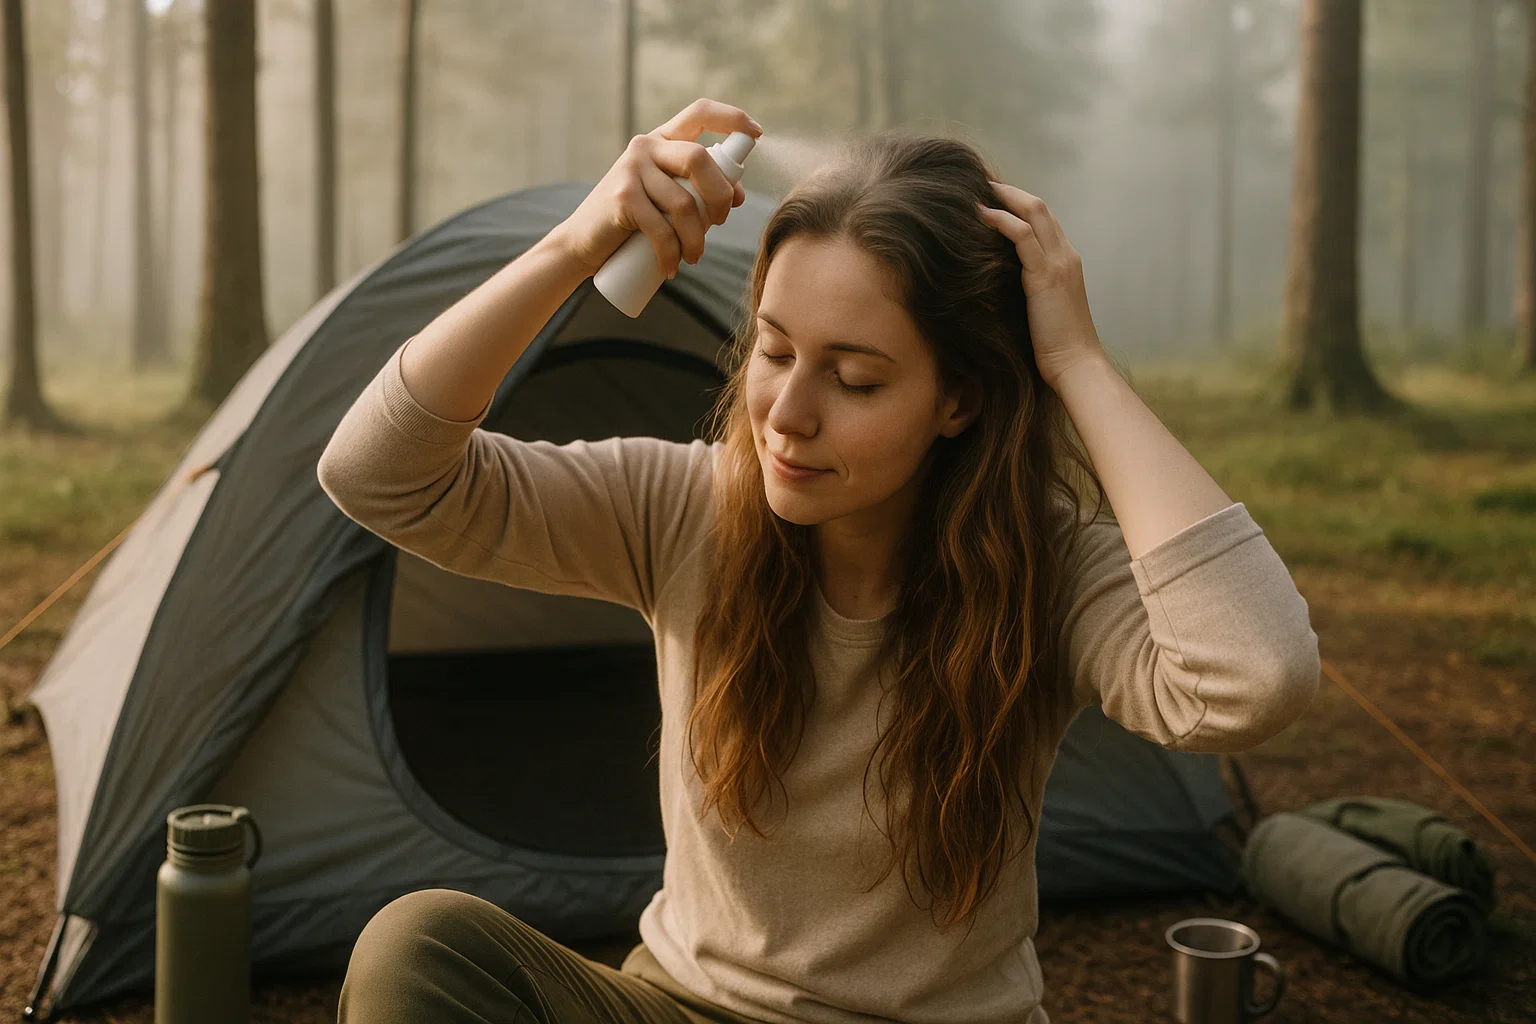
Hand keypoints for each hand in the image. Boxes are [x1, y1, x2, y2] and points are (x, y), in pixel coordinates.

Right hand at [551, 98, 762, 277]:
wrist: (583, 242)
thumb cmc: (633, 221)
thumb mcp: (668, 199)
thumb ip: (698, 191)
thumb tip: (739, 195)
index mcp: (662, 140)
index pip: (700, 113)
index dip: (732, 118)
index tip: (757, 133)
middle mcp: (646, 147)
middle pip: (700, 159)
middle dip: (720, 196)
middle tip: (720, 223)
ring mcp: (631, 170)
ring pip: (684, 204)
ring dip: (697, 240)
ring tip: (694, 258)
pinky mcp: (622, 197)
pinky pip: (662, 230)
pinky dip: (671, 255)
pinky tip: (672, 268)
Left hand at [976, 181, 1105, 390]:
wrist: (1076, 365)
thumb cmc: (1055, 346)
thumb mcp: (1041, 309)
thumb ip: (1027, 288)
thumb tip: (996, 282)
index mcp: (1067, 262)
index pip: (1044, 220)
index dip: (1018, 204)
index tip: (992, 197)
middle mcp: (1066, 255)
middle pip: (1039, 207)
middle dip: (1009, 191)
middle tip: (979, 183)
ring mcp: (1059, 263)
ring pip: (1034, 212)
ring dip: (1003, 197)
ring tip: (976, 190)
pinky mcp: (1045, 276)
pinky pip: (1022, 236)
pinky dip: (1001, 220)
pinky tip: (980, 214)